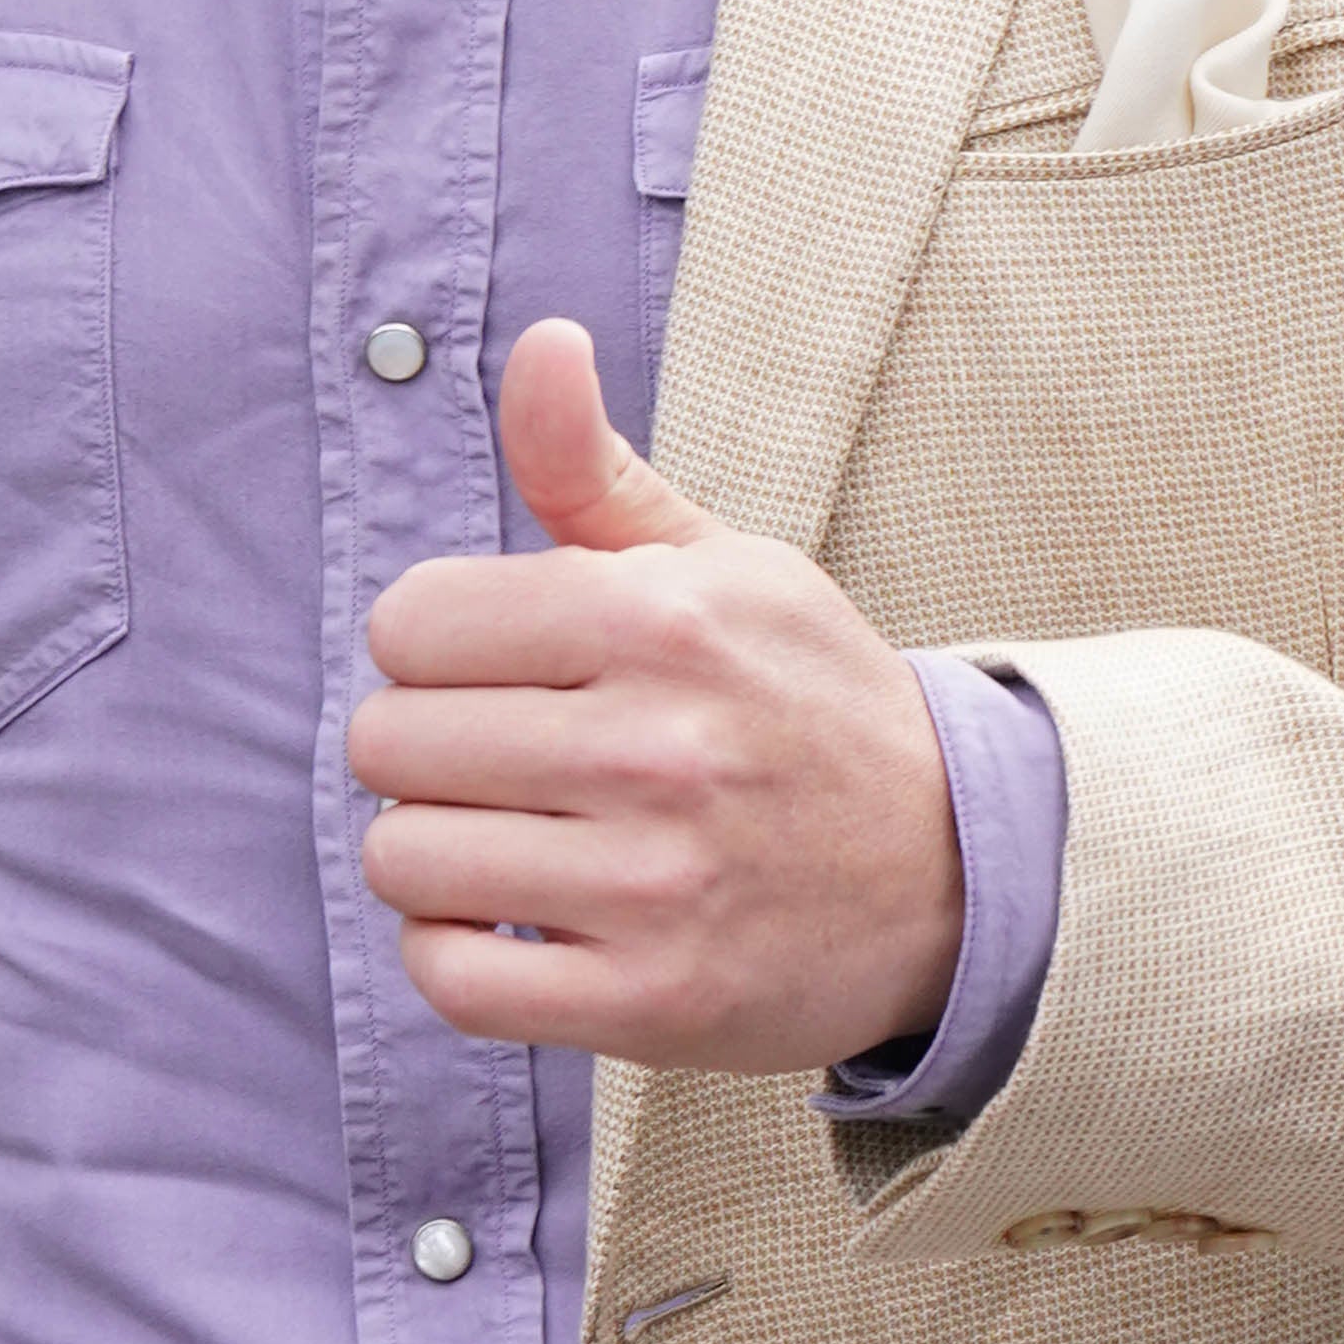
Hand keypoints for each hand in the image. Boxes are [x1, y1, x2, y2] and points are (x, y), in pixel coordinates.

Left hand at [348, 318, 962, 1072]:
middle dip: (423, 751)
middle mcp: (657, 747)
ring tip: (510, 841)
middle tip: (503, 763)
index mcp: (661, 620)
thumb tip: (538, 342)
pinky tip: (515, 922)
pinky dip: (456, 953)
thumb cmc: (806, 702)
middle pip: (388, 743)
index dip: (432, 647)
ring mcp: (656, 883)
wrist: (954, 872)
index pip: (410, 623)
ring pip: (404, 860)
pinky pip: (451, 979)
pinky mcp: (653, 1001)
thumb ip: (597, 469)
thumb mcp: (724, 565)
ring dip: (435, 856)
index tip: (494, 671)